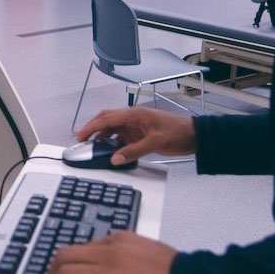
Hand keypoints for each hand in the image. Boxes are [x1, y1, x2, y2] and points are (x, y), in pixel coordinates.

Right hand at [76, 107, 196, 164]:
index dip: (91, 126)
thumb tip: (115, 158)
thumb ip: (133, 151)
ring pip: (112, 129)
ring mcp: (135, 126)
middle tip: (80, 139)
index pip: (107, 118)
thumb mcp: (155, 142)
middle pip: (106, 120)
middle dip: (92, 128)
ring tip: (91, 147)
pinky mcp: (139, 134)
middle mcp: (132, 118)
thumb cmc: (178, 132)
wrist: (194, 136)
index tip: (80, 135)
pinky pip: (121, 137)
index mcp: (134, 114)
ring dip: (101, 136)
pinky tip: (109, 151)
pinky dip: (112, 143)